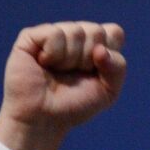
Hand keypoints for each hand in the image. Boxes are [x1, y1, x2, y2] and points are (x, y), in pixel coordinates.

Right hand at [0, 21, 127, 149]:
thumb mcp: (108, 91)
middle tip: (74, 74)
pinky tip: (43, 63)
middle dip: (89, 59)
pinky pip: (54, 34)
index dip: (110, 52)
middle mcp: (75, 36)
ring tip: (57, 71)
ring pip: (76, 31)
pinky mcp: (31, 36)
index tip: (97, 72)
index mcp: (95, 46)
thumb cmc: (75, 105)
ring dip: (70, 60)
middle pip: (96, 30)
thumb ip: (117, 67)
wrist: (44, 119)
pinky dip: (53, 54)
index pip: (114, 32)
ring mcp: (53, 34)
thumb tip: (100, 49)